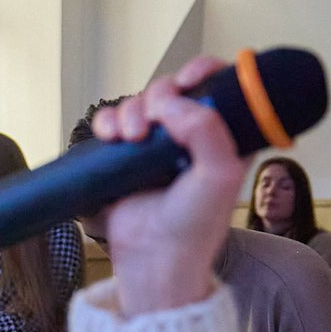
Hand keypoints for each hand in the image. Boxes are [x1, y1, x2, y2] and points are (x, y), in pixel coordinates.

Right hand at [91, 57, 247, 315]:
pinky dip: (107, 123)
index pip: (218, 85)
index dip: (204, 72)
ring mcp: (156, 146)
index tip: (191, 78)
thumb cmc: (194, 227)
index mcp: (223, 137)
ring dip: (130, 111)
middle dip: (159, 96)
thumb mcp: (218, 175)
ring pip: (140, 103)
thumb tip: (171, 102)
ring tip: (132, 139)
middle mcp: (190, 137)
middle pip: (172, 88)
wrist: (155, 259)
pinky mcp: (125, 157)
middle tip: (154, 123)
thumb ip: (206, 128)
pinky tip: (112, 139)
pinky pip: (111, 122)